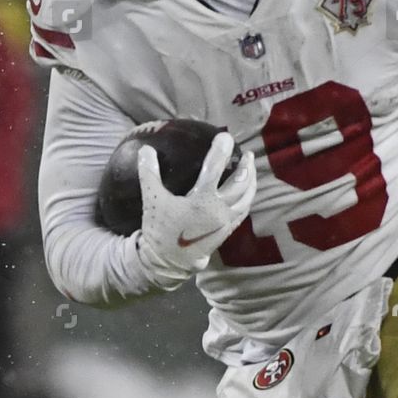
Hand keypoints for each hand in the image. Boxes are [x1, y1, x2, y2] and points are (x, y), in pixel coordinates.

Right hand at [135, 132, 255, 288]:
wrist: (168, 261)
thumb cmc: (159, 230)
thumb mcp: (152, 199)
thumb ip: (149, 173)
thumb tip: (145, 149)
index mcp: (202, 200)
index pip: (215, 168)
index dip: (221, 150)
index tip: (225, 136)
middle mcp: (219, 210)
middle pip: (240, 184)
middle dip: (246, 167)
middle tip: (248, 154)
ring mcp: (225, 222)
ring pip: (247, 199)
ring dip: (251, 182)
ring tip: (251, 170)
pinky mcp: (226, 231)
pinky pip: (243, 211)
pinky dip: (247, 199)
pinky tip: (246, 194)